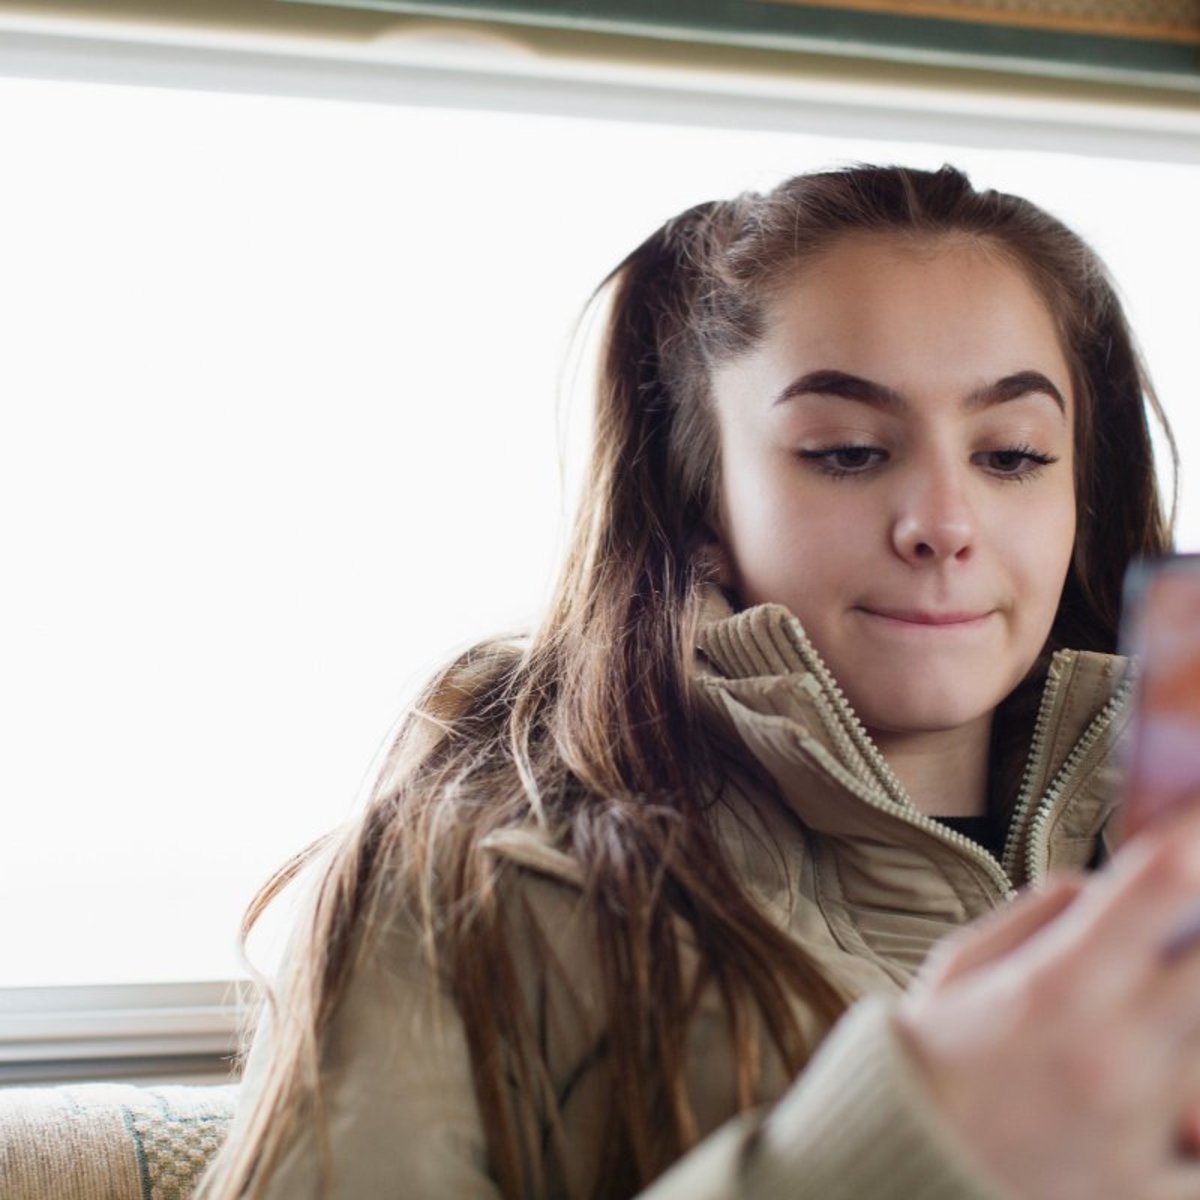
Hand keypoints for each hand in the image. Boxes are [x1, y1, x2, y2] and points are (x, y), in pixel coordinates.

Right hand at [893, 802, 1199, 1199]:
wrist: (896, 1177)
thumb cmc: (929, 1065)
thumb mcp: (959, 968)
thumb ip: (1041, 916)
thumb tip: (1110, 887)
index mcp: (1058, 987)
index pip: (1159, 888)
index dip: (1196, 837)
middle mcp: (1112, 1055)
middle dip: (1198, 939)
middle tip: (1176, 943)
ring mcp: (1142, 1133)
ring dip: (1187, 1028)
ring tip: (1145, 1028)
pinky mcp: (1149, 1195)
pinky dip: (1195, 1122)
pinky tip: (1172, 1101)